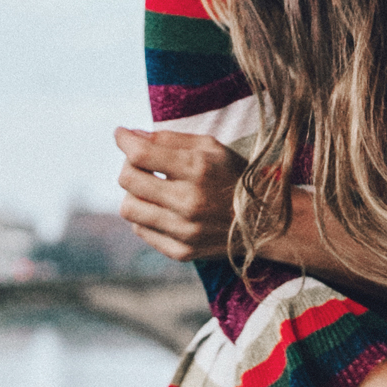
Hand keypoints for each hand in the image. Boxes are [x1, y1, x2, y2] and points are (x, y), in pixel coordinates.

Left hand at [115, 127, 244, 260]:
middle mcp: (190, 202)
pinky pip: (141, 230)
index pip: (140, 154)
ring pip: (128, 208)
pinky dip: (145, 217)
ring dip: (134, 194)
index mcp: (198, 169)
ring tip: (150, 188)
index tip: (121, 135)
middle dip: (128, 166)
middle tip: (140, 163)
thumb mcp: (210, 147)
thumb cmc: (234, 177)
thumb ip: (169, 139)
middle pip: (128, 180)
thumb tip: (129, 136)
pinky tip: (162, 209)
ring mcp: (185, 231)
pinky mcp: (182, 252)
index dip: (124, 140)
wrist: (265, 222)